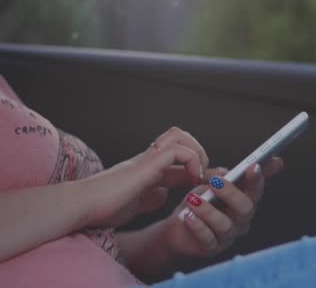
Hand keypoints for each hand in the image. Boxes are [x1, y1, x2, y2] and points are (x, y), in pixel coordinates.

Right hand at [82, 127, 208, 227]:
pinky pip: (178, 151)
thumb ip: (150, 197)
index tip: (206, 181)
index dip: (196, 166)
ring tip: (198, 175)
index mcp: (145, 169)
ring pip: (180, 136)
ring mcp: (146, 159)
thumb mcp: (135, 204)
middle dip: (198, 152)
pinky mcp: (146, 165)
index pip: (177, 157)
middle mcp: (147, 159)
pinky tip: (191, 179)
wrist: (81, 207)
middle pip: (179, 137)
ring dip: (197, 153)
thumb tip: (164, 192)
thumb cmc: (101, 208)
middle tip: (202, 176)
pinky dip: (191, 161)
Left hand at [160, 157, 283, 257]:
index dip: (257, 179)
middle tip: (215, 182)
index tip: (252, 166)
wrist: (179, 225)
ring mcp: (228, 235)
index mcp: (245, 201)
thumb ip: (219, 176)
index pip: (256, 190)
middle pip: (245, 208)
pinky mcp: (212, 247)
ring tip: (194, 200)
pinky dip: (198, 226)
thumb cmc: (200, 202)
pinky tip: (188, 217)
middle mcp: (241, 220)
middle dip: (231, 193)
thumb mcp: (208, 184)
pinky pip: (208, 238)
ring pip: (225, 225)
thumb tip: (225, 172)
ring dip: (209, 211)